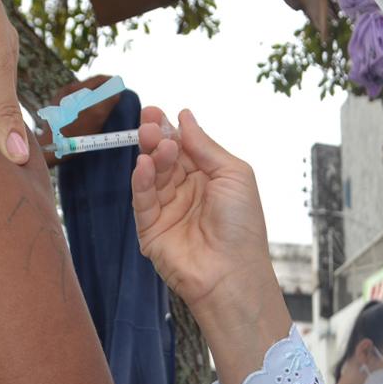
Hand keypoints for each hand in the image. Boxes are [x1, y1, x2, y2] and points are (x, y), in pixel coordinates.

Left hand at [38, 75, 120, 166]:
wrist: (50, 147)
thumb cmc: (73, 133)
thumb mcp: (95, 117)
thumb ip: (108, 101)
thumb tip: (117, 92)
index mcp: (75, 89)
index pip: (99, 79)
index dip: (112, 82)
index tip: (121, 87)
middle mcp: (66, 91)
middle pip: (91, 85)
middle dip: (105, 89)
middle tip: (115, 97)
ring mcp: (60, 99)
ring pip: (84, 93)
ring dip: (96, 96)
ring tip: (104, 106)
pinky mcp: (58, 108)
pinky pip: (77, 101)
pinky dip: (87, 103)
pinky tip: (91, 114)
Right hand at [132, 107, 273, 312]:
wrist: (232, 272)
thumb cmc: (242, 225)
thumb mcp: (233, 174)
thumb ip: (205, 145)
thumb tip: (185, 116)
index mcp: (208, 177)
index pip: (183, 147)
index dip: (170, 129)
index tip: (156, 111)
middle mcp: (186, 191)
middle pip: (164, 157)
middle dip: (155, 138)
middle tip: (148, 121)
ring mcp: (167, 209)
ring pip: (152, 175)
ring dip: (151, 156)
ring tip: (153, 142)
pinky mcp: (151, 229)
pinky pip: (142, 199)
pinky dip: (140, 181)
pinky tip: (144, 165)